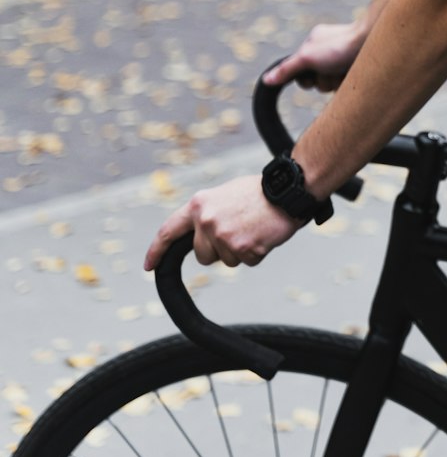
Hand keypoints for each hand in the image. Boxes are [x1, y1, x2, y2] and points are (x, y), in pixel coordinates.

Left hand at [144, 175, 300, 271]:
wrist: (287, 191)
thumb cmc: (259, 192)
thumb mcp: (224, 194)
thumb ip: (207, 213)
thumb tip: (200, 233)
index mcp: (199, 205)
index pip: (169, 231)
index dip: (156, 251)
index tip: (149, 266)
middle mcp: (207, 221)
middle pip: (203, 255)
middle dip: (218, 250)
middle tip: (239, 230)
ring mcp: (224, 237)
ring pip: (226, 260)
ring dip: (240, 250)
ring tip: (253, 228)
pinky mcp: (242, 250)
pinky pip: (247, 262)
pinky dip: (256, 253)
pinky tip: (263, 235)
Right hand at [263, 21, 365, 91]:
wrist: (374, 43)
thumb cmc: (340, 46)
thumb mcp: (307, 57)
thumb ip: (287, 69)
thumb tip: (266, 80)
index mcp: (314, 42)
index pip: (300, 69)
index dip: (305, 78)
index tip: (312, 75)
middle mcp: (328, 51)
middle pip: (317, 79)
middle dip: (322, 81)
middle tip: (331, 71)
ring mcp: (343, 60)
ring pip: (331, 84)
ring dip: (335, 83)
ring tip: (345, 71)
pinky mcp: (356, 69)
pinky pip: (346, 86)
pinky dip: (347, 84)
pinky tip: (354, 75)